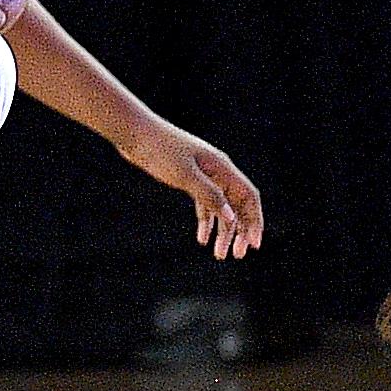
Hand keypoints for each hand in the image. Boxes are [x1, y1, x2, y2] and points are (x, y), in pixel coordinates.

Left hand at [119, 119, 264, 258]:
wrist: (136, 134)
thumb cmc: (161, 150)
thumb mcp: (186, 176)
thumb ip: (209, 196)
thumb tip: (231, 218)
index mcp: (223, 168)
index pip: (249, 197)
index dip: (255, 221)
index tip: (254, 245)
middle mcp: (218, 171)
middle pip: (238, 205)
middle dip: (240, 231)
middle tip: (237, 255)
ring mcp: (205, 175)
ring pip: (221, 208)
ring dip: (223, 232)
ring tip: (219, 254)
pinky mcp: (190, 179)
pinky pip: (205, 204)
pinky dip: (206, 222)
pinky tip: (202, 239)